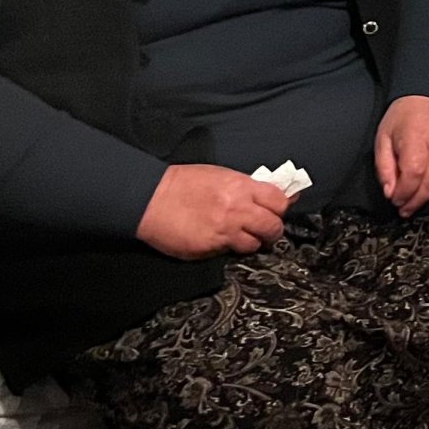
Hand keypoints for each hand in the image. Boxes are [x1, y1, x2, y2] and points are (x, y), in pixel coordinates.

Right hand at [135, 164, 291, 260]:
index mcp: (241, 188)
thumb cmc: (183, 184)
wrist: (149, 199)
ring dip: (251, 241)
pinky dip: (227, 248)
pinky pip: (229, 252)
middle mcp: (237, 210)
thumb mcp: (221, 176)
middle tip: (264, 229)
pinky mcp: (209, 248)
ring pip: (254, 245)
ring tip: (239, 235)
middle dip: (272, 230)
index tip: (275, 210)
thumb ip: (248, 187)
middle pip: (273, 227)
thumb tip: (275, 194)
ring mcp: (224, 231)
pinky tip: (217, 239)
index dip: (280, 208)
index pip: (279, 202)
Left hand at [376, 94, 428, 217]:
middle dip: (415, 200)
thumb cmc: (403, 118)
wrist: (426, 98)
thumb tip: (390, 192)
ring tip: (415, 197)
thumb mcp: (383, 140)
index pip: (414, 173)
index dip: (404, 192)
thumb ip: (384, 168)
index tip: (396, 200)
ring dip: (428, 194)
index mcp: (417, 136)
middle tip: (405, 208)